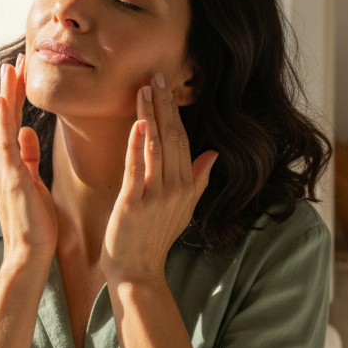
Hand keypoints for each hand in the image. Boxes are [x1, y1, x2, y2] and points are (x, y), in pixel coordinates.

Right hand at [0, 54, 57, 268]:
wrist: (30, 253)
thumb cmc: (35, 222)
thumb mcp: (33, 182)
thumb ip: (27, 156)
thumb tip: (27, 131)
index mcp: (7, 162)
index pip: (12, 120)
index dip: (17, 94)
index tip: (24, 70)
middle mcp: (0, 161)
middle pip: (5, 115)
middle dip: (11, 86)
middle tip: (19, 57)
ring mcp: (2, 167)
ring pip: (3, 122)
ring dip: (7, 93)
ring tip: (12, 66)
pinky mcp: (8, 175)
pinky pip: (5, 140)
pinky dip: (5, 117)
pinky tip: (6, 98)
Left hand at [101, 73, 217, 286]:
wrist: (138, 272)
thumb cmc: (156, 240)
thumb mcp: (185, 209)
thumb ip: (198, 180)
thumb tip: (213, 153)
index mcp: (187, 186)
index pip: (184, 140)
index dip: (176, 112)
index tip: (168, 87)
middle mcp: (175, 188)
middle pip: (172, 138)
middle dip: (164, 105)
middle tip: (156, 76)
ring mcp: (155, 195)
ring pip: (156, 146)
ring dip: (150, 115)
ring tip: (144, 89)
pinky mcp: (134, 202)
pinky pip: (137, 167)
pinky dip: (137, 143)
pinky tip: (138, 123)